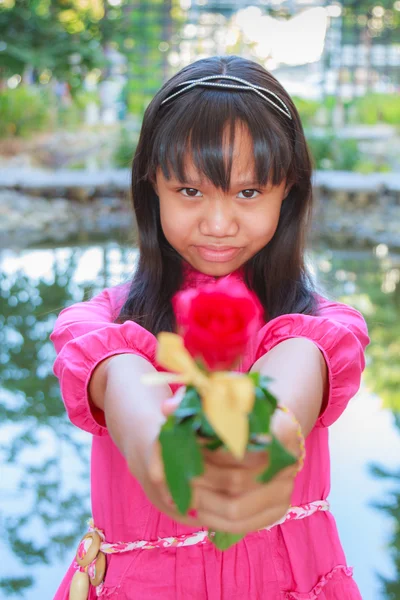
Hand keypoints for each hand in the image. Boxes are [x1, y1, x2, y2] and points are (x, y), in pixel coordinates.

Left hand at [161, 392, 300, 534]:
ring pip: (235, 507)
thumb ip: (193, 400)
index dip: (210, 451)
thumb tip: (167, 408)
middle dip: (200, 478)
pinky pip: (240, 524)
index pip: (240, 447)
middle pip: (235, 479)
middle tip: (175, 472)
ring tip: (179, 489)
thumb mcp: (219, 397)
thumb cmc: (239, 411)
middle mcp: (290, 463)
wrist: (270, 429)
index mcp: (282, 429)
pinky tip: (193, 505)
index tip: (186, 445)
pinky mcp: (276, 511)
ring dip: (201, 500)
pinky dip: (211, 516)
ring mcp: (285, 490)